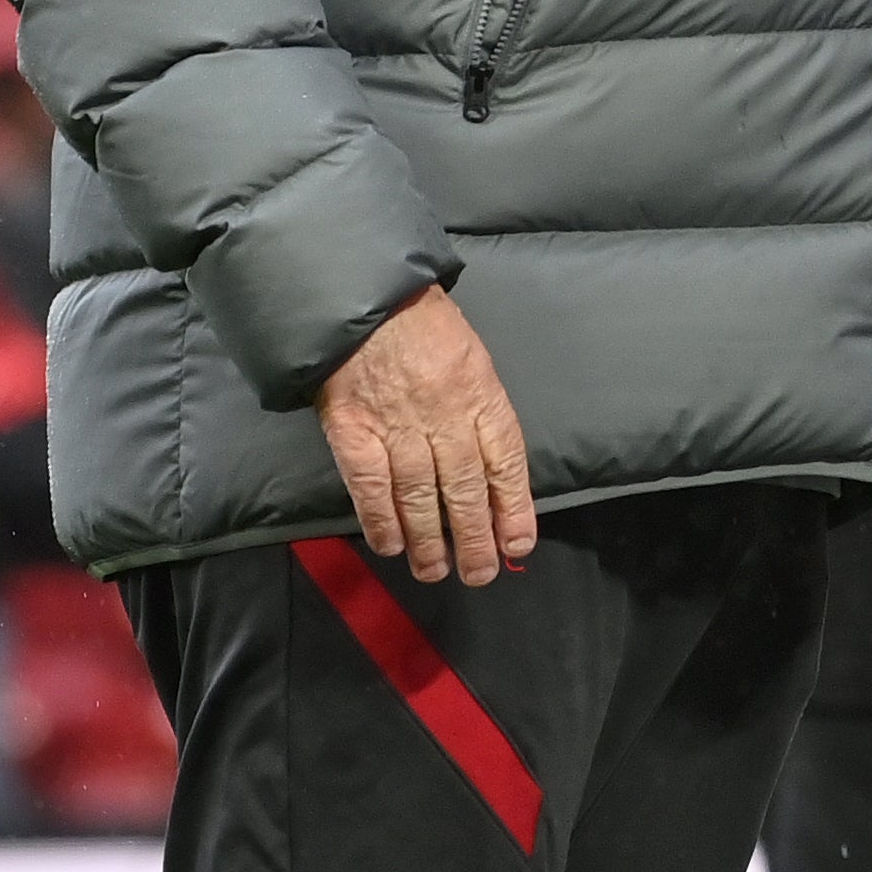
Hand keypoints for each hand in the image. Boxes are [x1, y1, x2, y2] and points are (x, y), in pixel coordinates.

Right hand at [318, 285, 535, 585]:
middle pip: (466, 487)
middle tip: (478, 574)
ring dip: (429, 540)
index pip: (506, 462)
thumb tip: (490, 468)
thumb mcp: (472, 359)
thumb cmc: (425, 326)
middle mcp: (445, 415)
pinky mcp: (353, 430)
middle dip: (474, 537)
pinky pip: (371, 485)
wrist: (363, 297)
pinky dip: (382, 519)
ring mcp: (398, 424)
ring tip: (436, 571)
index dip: (513, 508)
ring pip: (421, 494)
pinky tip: (392, 546)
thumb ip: (479, 410)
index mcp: (481, 394)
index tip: (517, 545)